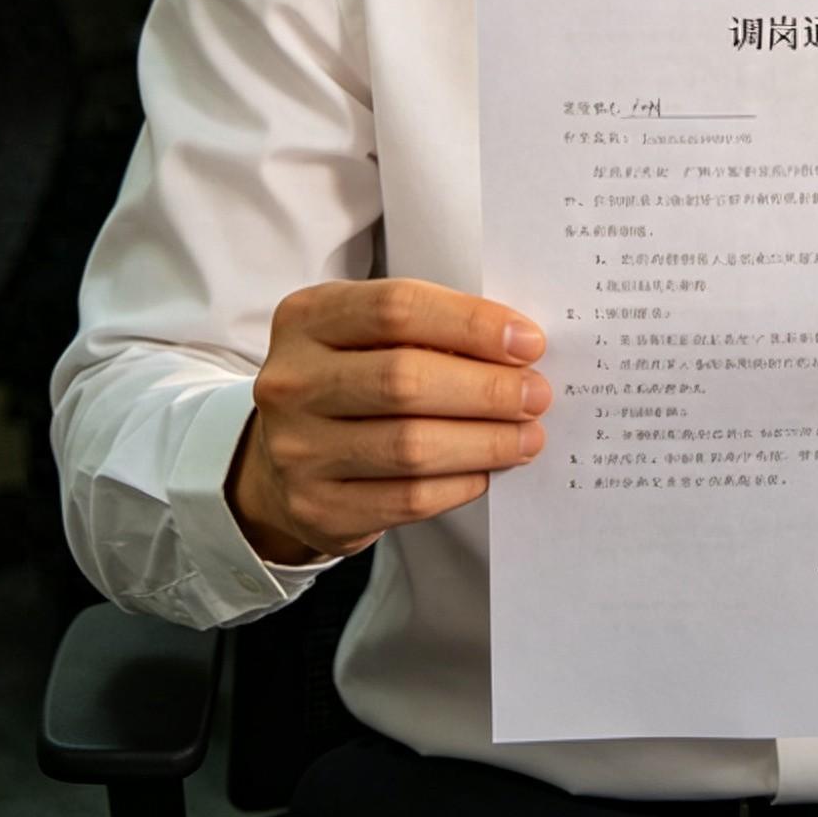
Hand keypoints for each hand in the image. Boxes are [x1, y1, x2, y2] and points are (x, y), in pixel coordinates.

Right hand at [229, 278, 550, 565]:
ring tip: (527, 436)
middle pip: (405, 379)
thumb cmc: (349, 380)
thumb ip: (429, 330)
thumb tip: (519, 348)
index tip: (528, 341)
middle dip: (487, 388)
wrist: (281, 459)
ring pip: (410, 446)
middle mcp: (291, 381)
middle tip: (536, 394)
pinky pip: (405, 499)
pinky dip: (457, 484)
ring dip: (484, 441)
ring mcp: (296, 449)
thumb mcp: (368, 335)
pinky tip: (485, 471)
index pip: (397, 308)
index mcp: (308, 318)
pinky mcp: (315, 508)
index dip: (471, 323)